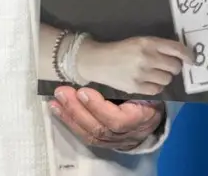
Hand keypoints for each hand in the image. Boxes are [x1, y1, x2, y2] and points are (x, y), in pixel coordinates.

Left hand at [49, 86, 164, 150]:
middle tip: (62, 92)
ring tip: (56, 100)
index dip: (98, 107)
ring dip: (69, 116)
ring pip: (89, 133)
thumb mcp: (149, 88)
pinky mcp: (102, 142)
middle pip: (98, 128)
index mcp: (139, 118)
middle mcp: (124, 133)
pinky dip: (69, 122)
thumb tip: (115, 65)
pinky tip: (57, 110)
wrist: (152, 120)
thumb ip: (135, 82)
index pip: (116, 119)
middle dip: (77, 110)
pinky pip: (84, 135)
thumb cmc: (149, 97)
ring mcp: (112, 140)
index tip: (84, 91)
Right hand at [76, 36, 188, 94]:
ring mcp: (141, 74)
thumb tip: (182, 56)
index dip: (188, 55)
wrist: (99, 61)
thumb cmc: (123, 50)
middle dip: (174, 67)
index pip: (176, 49)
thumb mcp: (140, 41)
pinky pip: (157, 90)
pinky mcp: (136, 87)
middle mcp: (147, 57)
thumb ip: (159, 47)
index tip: (192, 60)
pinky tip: (148, 81)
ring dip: (164, 77)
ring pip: (167, 79)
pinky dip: (156, 86)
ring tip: (154, 73)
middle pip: (174, 67)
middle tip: (166, 66)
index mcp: (148, 43)